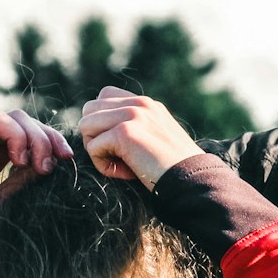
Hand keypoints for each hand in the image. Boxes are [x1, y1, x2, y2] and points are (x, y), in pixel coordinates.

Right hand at [0, 107, 73, 248]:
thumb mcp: (0, 204)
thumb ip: (21, 183)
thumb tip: (51, 165)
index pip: (30, 130)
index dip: (51, 138)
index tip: (66, 158)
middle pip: (18, 116)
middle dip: (40, 136)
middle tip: (45, 165)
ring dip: (17, 136)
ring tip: (20, 163)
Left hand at [78, 86, 200, 187]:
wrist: (191, 180)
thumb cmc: (174, 168)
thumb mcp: (156, 138)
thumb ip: (135, 127)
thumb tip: (100, 132)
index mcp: (146, 104)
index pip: (104, 97)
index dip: (103, 123)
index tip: (121, 146)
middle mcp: (139, 104)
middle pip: (89, 110)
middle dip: (95, 136)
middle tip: (116, 157)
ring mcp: (131, 115)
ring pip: (86, 126)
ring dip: (96, 150)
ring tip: (120, 165)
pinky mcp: (124, 132)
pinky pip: (93, 147)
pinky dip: (103, 166)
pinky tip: (124, 173)